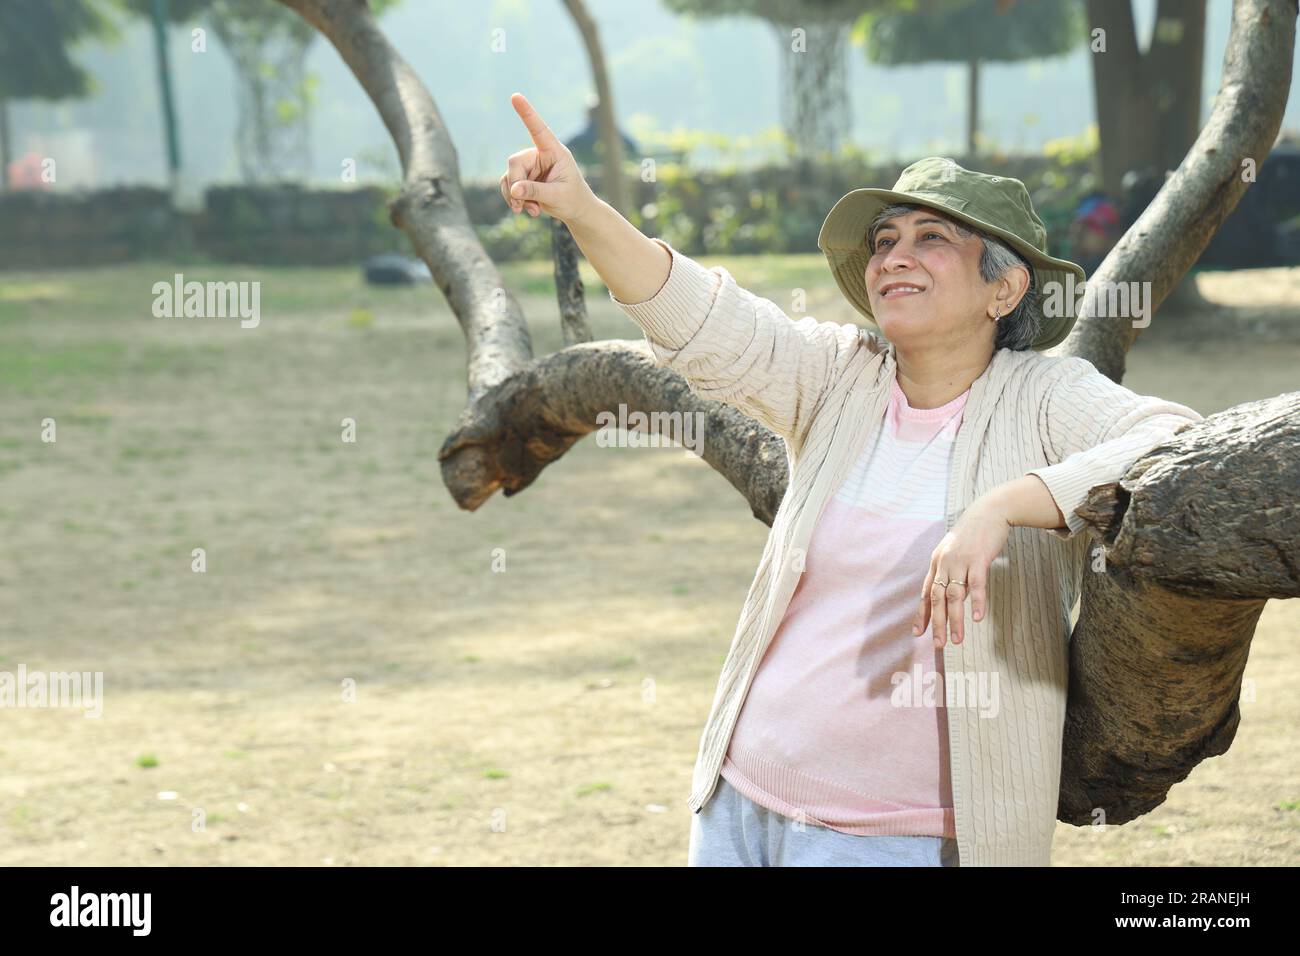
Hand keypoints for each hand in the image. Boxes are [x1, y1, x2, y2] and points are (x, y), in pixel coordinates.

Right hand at [500, 92, 597, 224]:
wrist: (576, 211)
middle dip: (516, 183)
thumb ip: (535, 192)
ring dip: (514, 196)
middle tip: (520, 203)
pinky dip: (514, 200)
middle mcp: (540, 155)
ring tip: (528, 210)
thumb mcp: (556, 196)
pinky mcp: (524, 178)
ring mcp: (531, 167)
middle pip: (515, 161)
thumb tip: (513, 189)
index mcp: (554, 152)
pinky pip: (508, 185)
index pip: (539, 130)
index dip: (527, 113)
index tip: (515, 96)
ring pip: (508, 176)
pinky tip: (528, 210)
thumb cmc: (573, 200)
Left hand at [911, 496, 1012, 647]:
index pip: (926, 594)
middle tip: (937, 645)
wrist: (989, 511)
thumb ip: (951, 573)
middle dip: (937, 623)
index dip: (922, 614)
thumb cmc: (973, 534)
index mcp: (937, 563)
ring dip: (955, 619)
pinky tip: (976, 618)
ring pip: (955, 595)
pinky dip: (976, 602)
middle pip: (937, 598)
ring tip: (956, 640)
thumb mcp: (955, 552)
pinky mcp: (979, 558)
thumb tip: (952, 596)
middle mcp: (944, 563)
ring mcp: (961, 561)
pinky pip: (977, 584)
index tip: (918, 634)